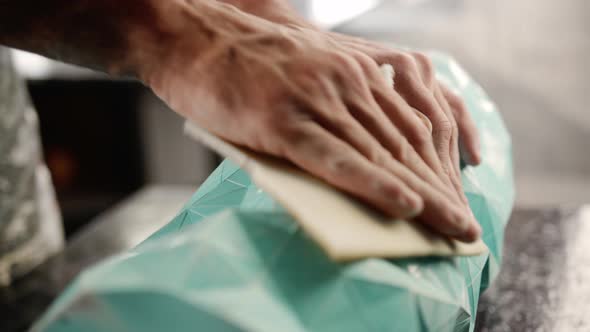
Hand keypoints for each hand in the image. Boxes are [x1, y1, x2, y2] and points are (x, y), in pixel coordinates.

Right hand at [140, 1, 480, 240]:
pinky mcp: (283, 120)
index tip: (458, 201)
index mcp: (360, 71)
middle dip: (442, 191)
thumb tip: (364, 153)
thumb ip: (342, 103)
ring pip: (381, 153)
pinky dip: (372, 183)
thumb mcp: (311, 70)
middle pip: (409, 143)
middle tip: (465, 228)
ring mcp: (317, 99)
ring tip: (449, 229)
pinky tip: (402, 204)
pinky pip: (336, 158)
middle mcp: (348, 82)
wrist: (195, 38)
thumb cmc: (249, 63)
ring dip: (422, 196)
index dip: (442, 168)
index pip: (417, 123)